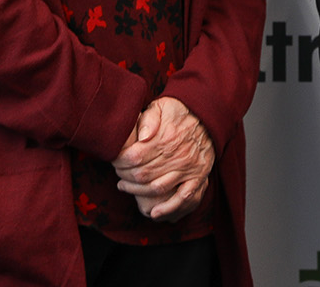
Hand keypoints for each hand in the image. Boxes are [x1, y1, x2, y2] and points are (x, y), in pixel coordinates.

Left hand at [112, 97, 213, 221]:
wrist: (206, 114)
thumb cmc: (178, 111)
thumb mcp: (160, 106)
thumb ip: (148, 119)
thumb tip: (141, 136)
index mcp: (164, 138)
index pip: (134, 157)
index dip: (119, 162)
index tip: (114, 161)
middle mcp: (176, 155)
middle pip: (142, 174)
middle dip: (124, 178)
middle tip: (118, 176)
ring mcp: (188, 168)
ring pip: (158, 188)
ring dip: (138, 192)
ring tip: (126, 188)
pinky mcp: (199, 176)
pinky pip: (185, 197)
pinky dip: (169, 208)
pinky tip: (155, 213)